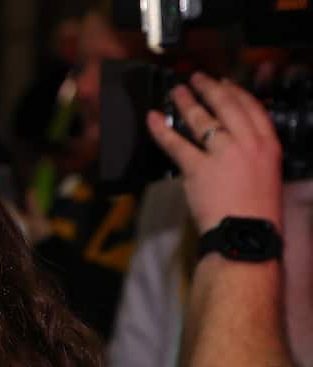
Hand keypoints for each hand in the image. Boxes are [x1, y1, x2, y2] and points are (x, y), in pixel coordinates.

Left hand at [146, 72, 282, 233]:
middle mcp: (248, 144)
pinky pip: (176, 144)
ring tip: (176, 93)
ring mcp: (223, 154)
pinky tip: (152, 120)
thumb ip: (252, 153)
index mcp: (268, 144)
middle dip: (209, 88)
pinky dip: (161, 130)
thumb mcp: (266, 173)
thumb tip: (232, 141)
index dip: (235, 91)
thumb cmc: (255, 211)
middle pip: (226, 106)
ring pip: (202, 120)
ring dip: (186, 102)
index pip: (251, 107)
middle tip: (196, 78)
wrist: (246, 234)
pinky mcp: (199, 169)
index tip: (224, 83)